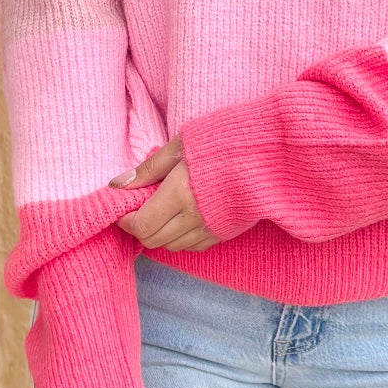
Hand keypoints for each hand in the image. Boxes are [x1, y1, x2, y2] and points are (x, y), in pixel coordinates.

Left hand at [110, 135, 219, 250]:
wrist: (270, 152)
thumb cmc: (224, 140)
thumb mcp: (181, 145)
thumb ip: (149, 168)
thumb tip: (118, 184)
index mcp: (180, 193)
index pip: (141, 225)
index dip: (126, 221)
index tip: (125, 208)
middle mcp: (195, 217)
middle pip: (153, 241)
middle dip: (140, 228)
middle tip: (141, 208)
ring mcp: (212, 229)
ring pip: (172, 247)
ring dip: (160, 234)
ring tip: (163, 211)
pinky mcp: (225, 233)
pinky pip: (194, 247)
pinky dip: (181, 238)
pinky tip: (183, 218)